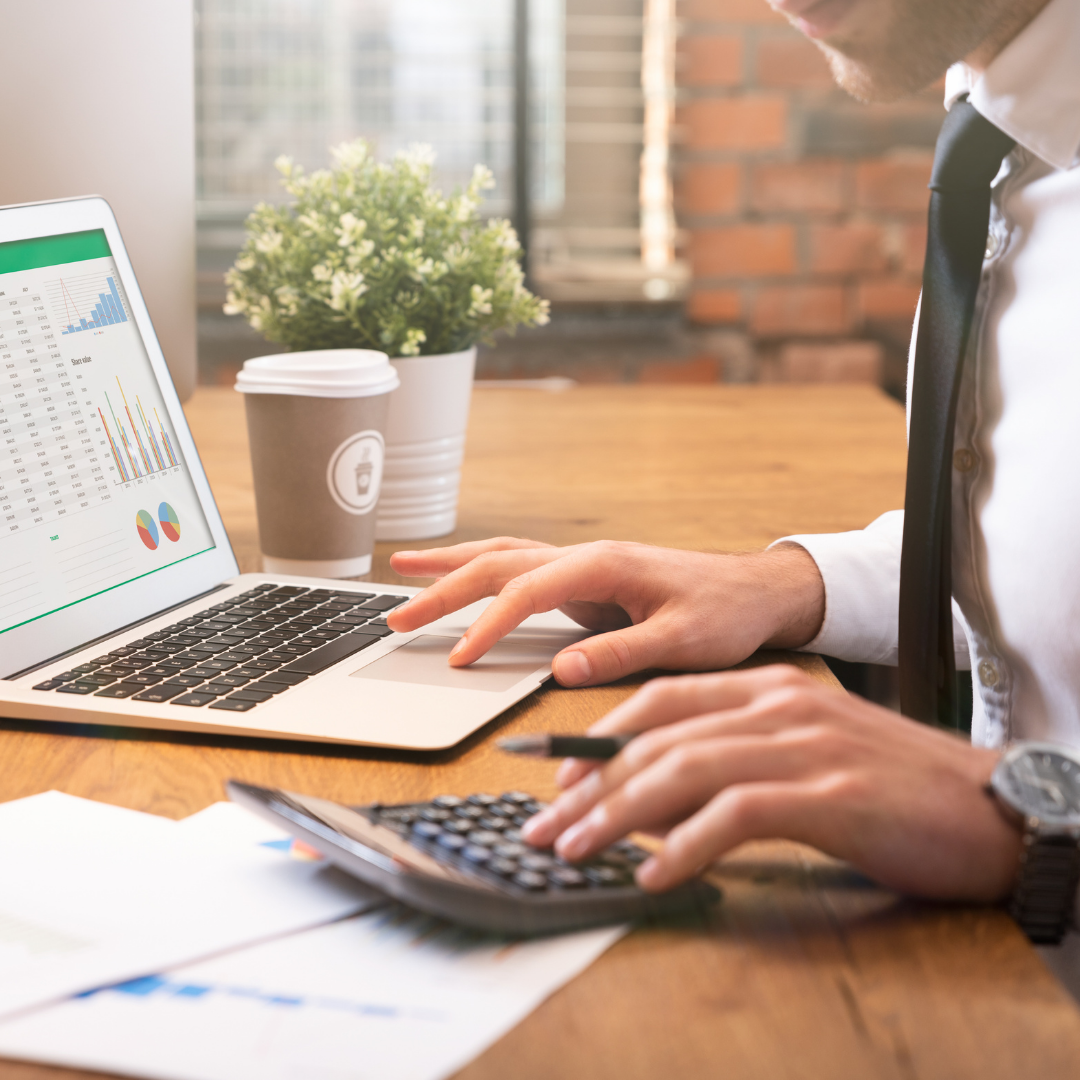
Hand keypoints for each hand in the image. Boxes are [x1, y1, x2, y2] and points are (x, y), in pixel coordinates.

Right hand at [387, 538, 824, 685]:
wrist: (756, 590)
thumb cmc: (725, 614)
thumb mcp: (682, 641)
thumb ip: (620, 653)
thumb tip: (561, 668)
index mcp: (602, 567)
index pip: (524, 594)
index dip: (486, 627)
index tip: (456, 660)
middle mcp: (584, 557)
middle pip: (497, 564)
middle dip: (442, 588)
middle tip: (395, 616)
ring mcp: (582, 563)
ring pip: (503, 555)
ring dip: (452, 565)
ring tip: (403, 568)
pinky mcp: (585, 577)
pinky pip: (520, 565)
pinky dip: (482, 567)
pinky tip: (462, 572)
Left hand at [520, 665, 1020, 901]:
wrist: (992, 804)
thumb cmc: (892, 785)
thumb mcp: (804, 754)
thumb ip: (735, 761)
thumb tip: (655, 801)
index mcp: (769, 686)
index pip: (661, 698)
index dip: (600, 738)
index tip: (557, 780)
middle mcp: (779, 703)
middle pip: (659, 736)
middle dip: (591, 785)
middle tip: (547, 827)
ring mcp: (805, 743)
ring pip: (684, 769)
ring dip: (619, 816)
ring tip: (578, 853)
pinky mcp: (831, 791)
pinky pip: (737, 814)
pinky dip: (686, 847)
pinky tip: (656, 877)